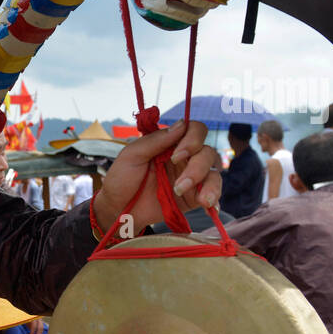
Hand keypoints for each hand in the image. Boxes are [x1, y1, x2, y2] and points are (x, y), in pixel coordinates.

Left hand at [92, 119, 221, 232]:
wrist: (117, 210)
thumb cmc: (121, 179)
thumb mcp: (132, 155)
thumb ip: (156, 140)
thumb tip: (182, 124)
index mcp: (171, 144)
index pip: (195, 131)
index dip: (193, 139)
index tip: (176, 156)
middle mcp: (185, 159)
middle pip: (208, 153)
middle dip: (197, 167)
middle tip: (178, 184)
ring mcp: (191, 179)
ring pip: (214, 173)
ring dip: (209, 184)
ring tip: (193, 198)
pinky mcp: (192, 198)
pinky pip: (212, 195)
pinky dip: (214, 200)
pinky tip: (209, 206)